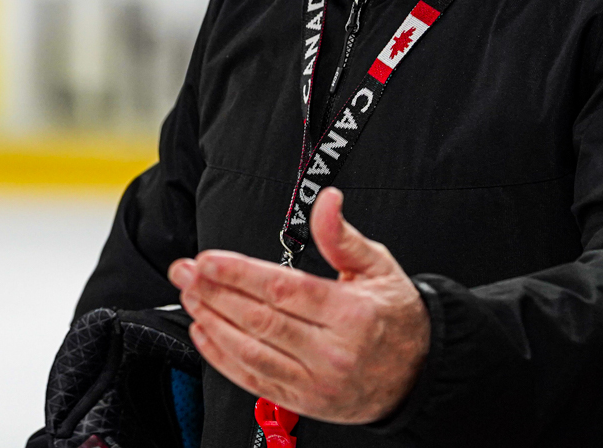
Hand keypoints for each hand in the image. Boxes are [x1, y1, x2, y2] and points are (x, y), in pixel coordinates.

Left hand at [167, 187, 429, 424]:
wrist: (418, 375)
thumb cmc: (395, 317)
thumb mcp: (378, 267)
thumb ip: (343, 236)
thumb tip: (328, 200)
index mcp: (351, 315)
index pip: (284, 290)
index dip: (239, 274)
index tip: (208, 260)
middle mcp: (333, 353)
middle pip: (260, 320)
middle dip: (214, 293)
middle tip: (184, 272)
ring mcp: (317, 383)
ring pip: (251, 353)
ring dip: (212, 323)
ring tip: (190, 297)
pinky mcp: (303, 403)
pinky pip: (254, 381)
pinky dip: (223, 358)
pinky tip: (204, 333)